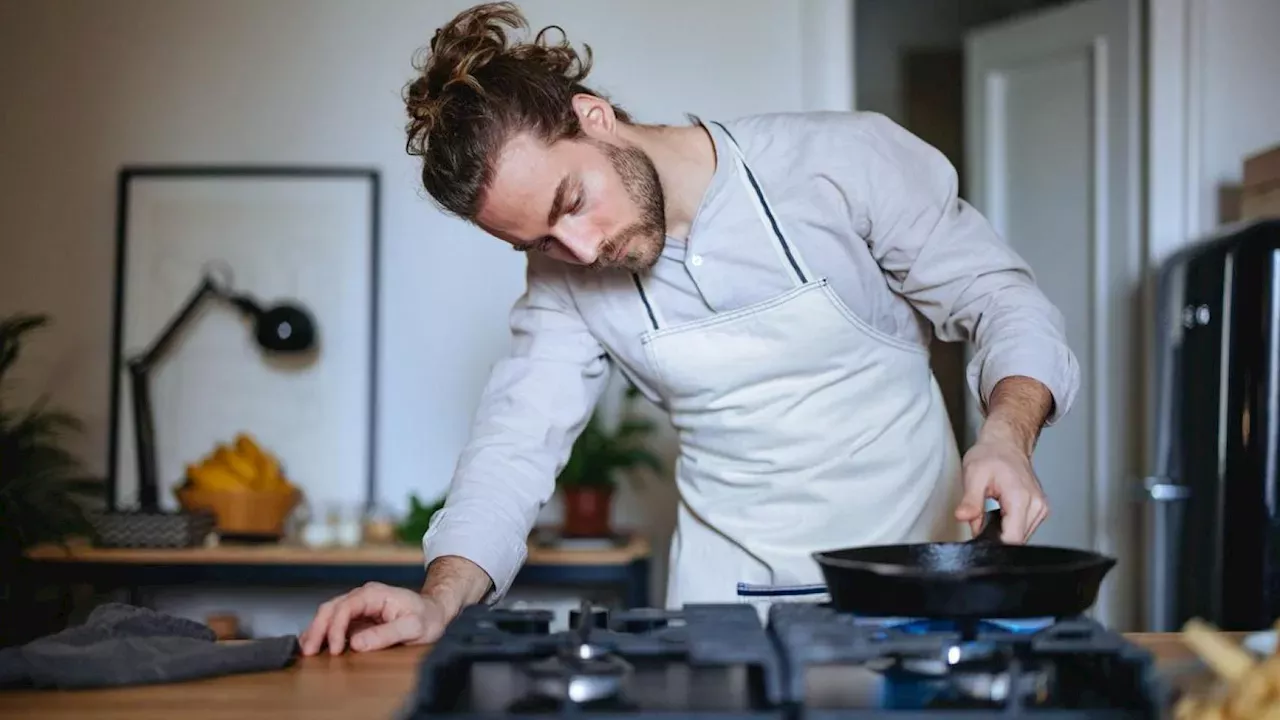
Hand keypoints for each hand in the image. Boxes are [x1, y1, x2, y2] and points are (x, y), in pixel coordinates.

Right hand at [299, 581, 450, 654]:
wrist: (436, 612)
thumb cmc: (428, 618)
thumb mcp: (413, 628)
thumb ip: (386, 635)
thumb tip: (356, 643)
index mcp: (375, 594)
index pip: (346, 607)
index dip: (336, 628)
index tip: (335, 650)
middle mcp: (364, 596)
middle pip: (331, 608)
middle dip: (318, 629)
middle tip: (309, 652)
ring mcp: (359, 605)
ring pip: (329, 613)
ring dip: (316, 630)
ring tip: (307, 650)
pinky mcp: (359, 616)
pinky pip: (335, 621)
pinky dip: (323, 632)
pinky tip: (315, 644)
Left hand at [954, 433, 1047, 543]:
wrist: (1006, 444)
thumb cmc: (991, 455)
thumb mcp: (973, 475)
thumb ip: (970, 500)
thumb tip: (963, 517)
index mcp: (1021, 498)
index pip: (1012, 539)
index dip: (993, 544)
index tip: (980, 537)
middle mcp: (1036, 506)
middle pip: (1016, 541)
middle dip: (995, 537)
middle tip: (981, 520)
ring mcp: (1040, 509)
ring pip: (1020, 537)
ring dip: (1003, 531)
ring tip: (991, 511)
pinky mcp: (1039, 510)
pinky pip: (1023, 529)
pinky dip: (1009, 526)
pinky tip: (1000, 512)